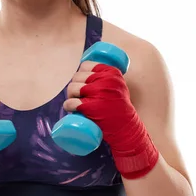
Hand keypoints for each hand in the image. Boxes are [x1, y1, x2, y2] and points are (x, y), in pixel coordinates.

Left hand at [64, 61, 158, 178]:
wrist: (127, 129)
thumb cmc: (119, 108)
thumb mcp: (118, 86)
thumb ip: (106, 77)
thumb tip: (85, 71)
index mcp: (112, 72)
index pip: (86, 65)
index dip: (80, 74)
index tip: (82, 83)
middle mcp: (106, 80)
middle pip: (77, 77)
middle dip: (74, 87)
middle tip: (78, 97)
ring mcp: (99, 93)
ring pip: (72, 88)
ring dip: (70, 96)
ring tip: (75, 103)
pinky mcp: (91, 107)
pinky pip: (71, 102)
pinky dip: (68, 106)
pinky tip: (71, 109)